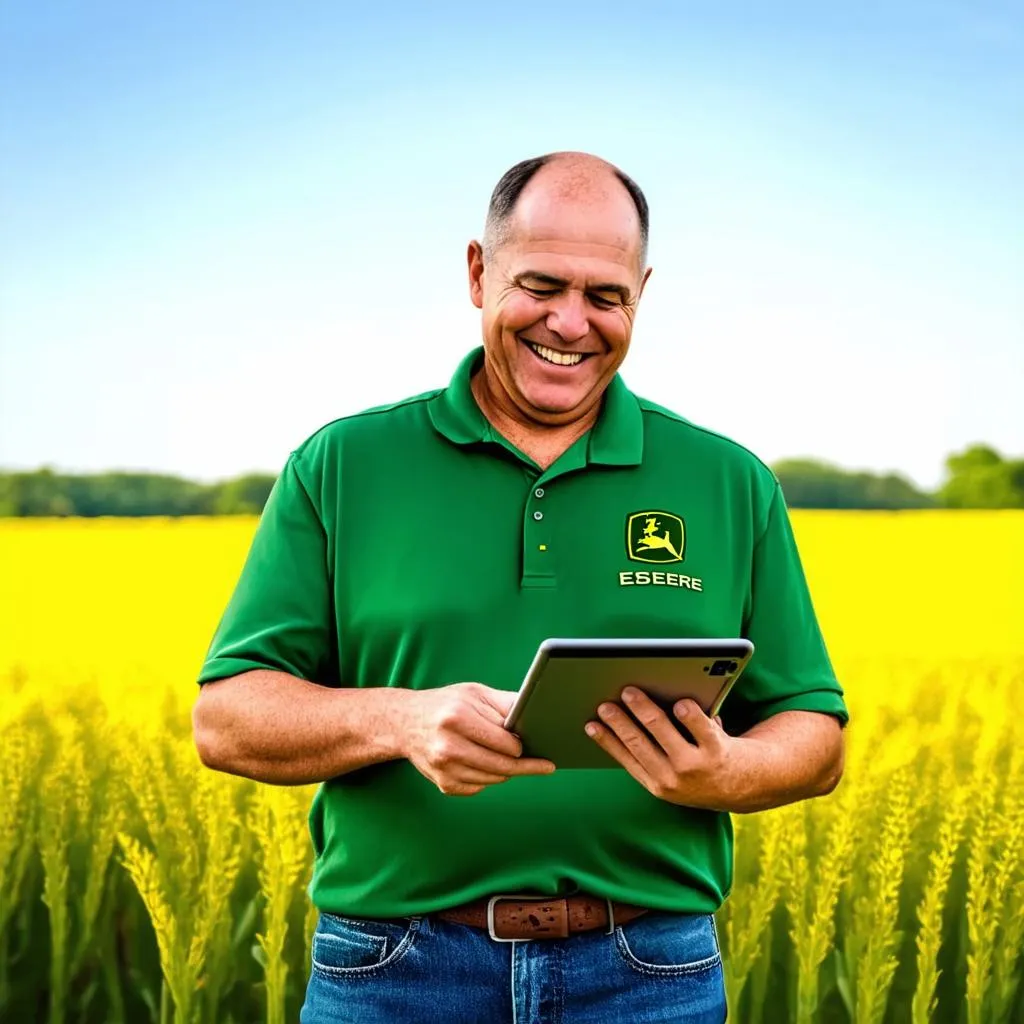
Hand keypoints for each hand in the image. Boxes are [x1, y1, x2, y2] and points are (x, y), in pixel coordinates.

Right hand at [400, 683, 555, 795]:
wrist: (405, 723)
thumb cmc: (446, 705)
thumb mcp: (474, 693)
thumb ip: (505, 703)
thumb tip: (535, 715)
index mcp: (457, 718)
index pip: (504, 743)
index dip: (520, 746)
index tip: (531, 745)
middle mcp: (448, 745)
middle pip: (502, 766)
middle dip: (525, 765)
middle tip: (545, 766)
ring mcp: (444, 768)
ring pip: (493, 778)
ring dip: (507, 770)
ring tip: (512, 759)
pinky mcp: (443, 784)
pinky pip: (479, 787)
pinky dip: (488, 777)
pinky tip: (486, 764)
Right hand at [584, 688, 733, 809]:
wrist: (749, 786)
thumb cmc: (703, 772)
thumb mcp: (675, 778)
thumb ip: (653, 757)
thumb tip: (621, 722)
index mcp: (658, 785)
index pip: (625, 759)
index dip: (606, 740)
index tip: (590, 724)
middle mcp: (674, 779)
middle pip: (637, 741)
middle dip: (618, 720)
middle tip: (605, 702)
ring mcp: (695, 766)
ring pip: (660, 728)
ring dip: (642, 707)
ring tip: (631, 692)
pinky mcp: (717, 750)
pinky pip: (697, 724)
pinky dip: (686, 711)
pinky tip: (679, 702)